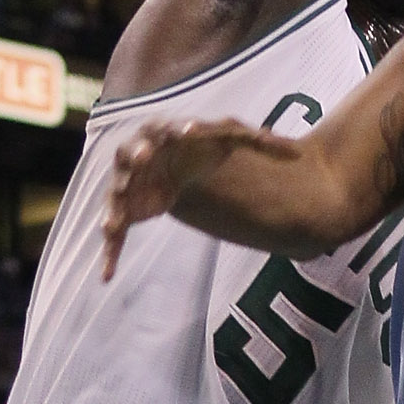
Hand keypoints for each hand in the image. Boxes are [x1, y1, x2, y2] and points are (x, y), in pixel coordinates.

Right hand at [100, 118, 294, 279]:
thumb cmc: (202, 146)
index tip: (191, 130)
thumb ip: (260, 143)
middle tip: (142, 157)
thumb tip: (297, 154)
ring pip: (116, 196)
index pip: (170, 127)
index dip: (179, 129)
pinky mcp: (125, 211)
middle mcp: (139, 155)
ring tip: (112, 223)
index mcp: (165, 133)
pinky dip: (110, 254)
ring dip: (114, 207)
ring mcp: (128, 184)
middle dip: (135, 156)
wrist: (172, 162)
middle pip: (132, 154)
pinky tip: (106, 276)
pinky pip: (115, 235)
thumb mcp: (232, 140)